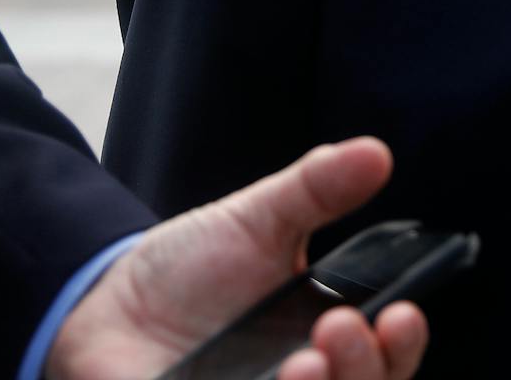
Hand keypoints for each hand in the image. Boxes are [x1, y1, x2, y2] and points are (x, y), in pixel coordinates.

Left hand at [46, 138, 428, 379]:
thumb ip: (317, 189)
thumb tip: (375, 151)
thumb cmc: (191, 268)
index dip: (402, 346)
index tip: (401, 314)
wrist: (108, 302)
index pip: (386, 359)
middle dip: (362, 370)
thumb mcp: (257, 219)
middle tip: (338, 326)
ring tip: (303, 363)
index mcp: (325, 341)